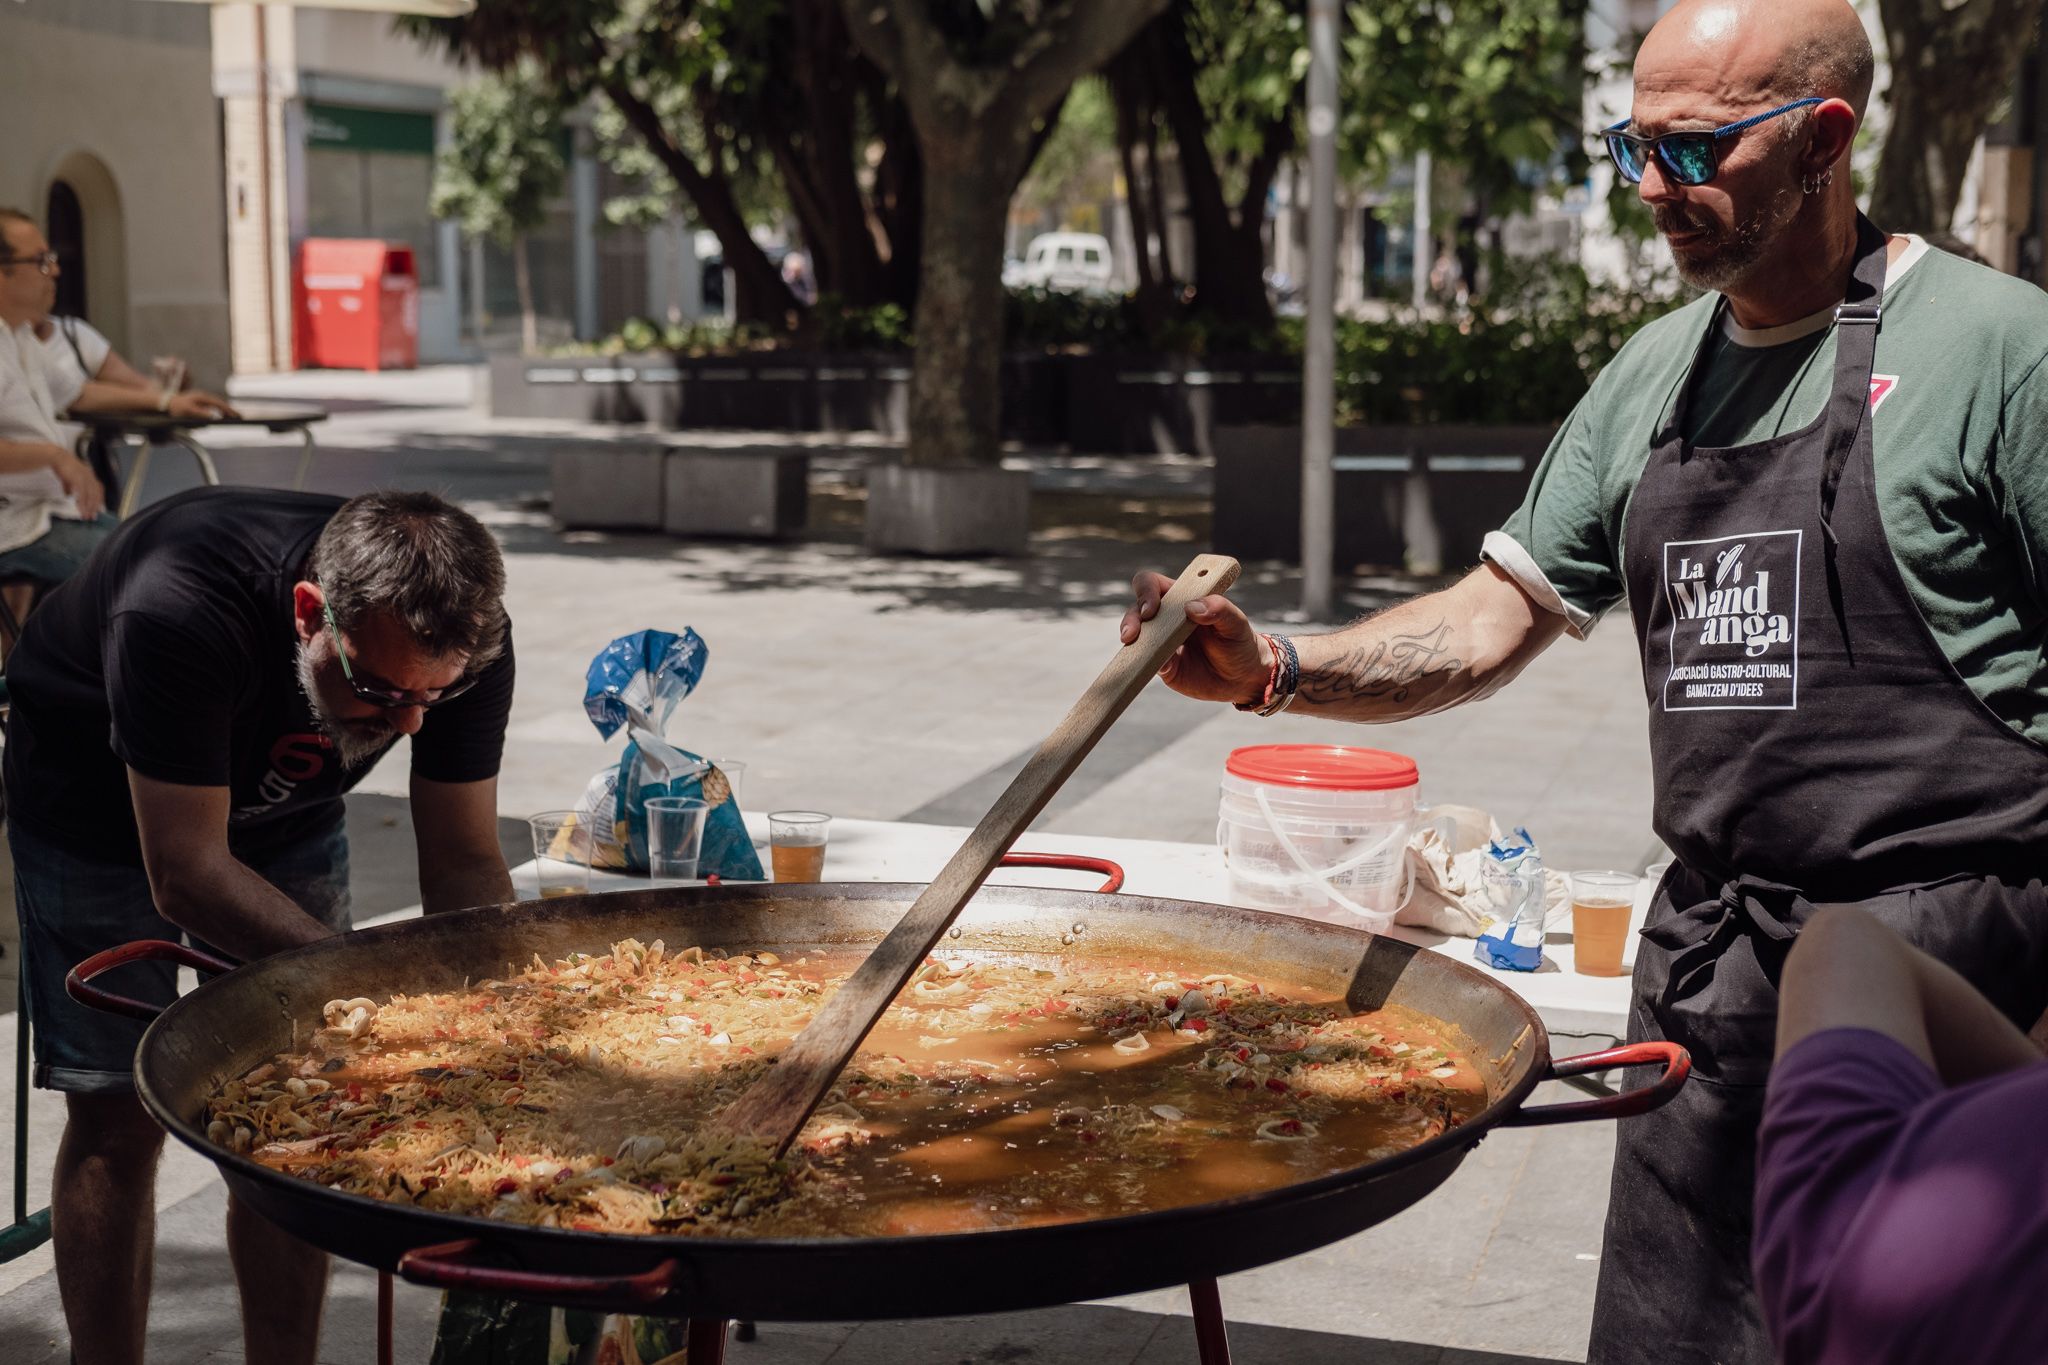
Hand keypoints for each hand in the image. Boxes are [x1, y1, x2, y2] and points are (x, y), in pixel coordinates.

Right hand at [49, 450, 104, 519]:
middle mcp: (89, 476)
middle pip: (96, 494)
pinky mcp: (78, 479)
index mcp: (89, 475)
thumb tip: (69, 494)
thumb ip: (70, 486)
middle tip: (92, 516)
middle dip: (94, 507)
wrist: (56, 457)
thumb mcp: (68, 477)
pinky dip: (82, 503)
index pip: (99, 489)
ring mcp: (85, 478)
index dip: (99, 499)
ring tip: (86, 515)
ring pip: (90, 496)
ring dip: (88, 507)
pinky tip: (80, 509)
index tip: (98, 508)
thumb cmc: (61, 466)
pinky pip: (82, 494)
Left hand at [166, 390, 234, 420]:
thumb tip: (213, 416)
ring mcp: (200, 398)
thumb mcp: (188, 411)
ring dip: (224, 409)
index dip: (229, 410)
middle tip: (239, 417)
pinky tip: (220, 415)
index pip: (219, 404)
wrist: (164, 403)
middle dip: (229, 410)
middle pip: (219, 403)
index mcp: (202, 398)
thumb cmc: (176, 408)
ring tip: (232, 416)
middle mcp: (203, 396)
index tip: (236, 416)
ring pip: (216, 403)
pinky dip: (218, 409)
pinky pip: (211, 405)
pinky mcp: (198, 401)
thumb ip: (201, 413)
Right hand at [1119, 569, 1272, 704]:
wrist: (1242, 678)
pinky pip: (1145, 662)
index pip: (1153, 584)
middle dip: (1131, 619)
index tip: (1151, 608)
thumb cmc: (1239, 642)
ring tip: (1134, 649)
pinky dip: (1143, 663)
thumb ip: (1219, 609)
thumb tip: (1191, 607)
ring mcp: (1161, 642)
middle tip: (1132, 635)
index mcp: (1182, 598)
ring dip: (1132, 641)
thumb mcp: (1236, 623)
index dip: (1146, 591)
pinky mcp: (1162, 665)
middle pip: (1136, 610)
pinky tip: (1149, 666)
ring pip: (1135, 636)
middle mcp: (1166, 618)